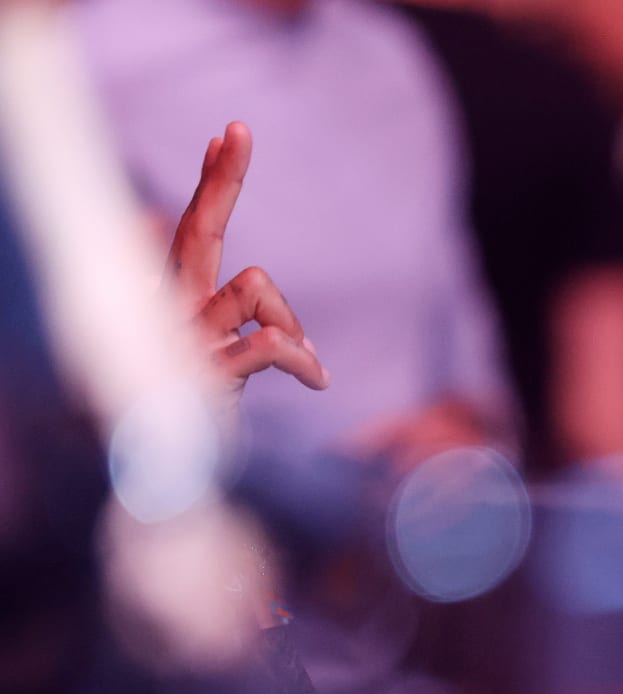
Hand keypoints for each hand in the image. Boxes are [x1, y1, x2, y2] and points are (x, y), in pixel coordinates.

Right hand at [165, 122, 329, 393]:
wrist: (160, 483)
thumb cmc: (184, 420)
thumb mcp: (199, 362)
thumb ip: (211, 311)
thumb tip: (153, 229)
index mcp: (170, 304)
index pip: (188, 231)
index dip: (213, 184)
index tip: (229, 136)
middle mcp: (166, 311)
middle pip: (197, 231)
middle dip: (220, 180)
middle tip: (236, 130)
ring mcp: (182, 341)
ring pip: (252, 283)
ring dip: (289, 319)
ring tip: (303, 358)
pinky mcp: (204, 376)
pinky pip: (266, 343)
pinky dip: (300, 358)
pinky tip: (317, 379)